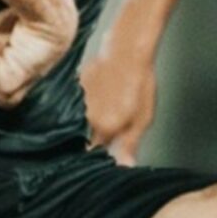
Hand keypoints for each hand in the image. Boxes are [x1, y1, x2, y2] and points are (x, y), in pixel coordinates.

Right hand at [80, 39, 157, 164]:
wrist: (128, 51)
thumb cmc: (140, 84)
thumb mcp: (143, 118)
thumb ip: (130, 144)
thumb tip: (125, 166)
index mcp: (103, 129)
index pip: (92, 155)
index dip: (96, 159)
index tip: (101, 159)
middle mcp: (85, 119)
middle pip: (81, 140)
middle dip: (88, 142)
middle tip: (100, 138)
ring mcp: (77, 103)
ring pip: (75, 122)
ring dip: (82, 125)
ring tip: (97, 118)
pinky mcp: (74, 88)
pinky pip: (73, 105)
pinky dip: (80, 108)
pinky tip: (93, 101)